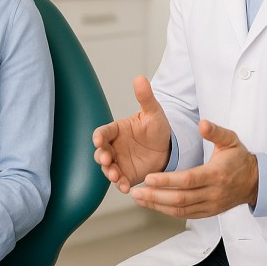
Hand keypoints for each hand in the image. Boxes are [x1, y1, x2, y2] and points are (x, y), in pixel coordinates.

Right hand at [92, 75, 172, 192]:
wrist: (168, 149)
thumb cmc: (157, 128)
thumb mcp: (154, 112)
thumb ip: (145, 98)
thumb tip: (140, 78)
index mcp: (117, 130)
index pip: (103, 132)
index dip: (99, 136)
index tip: (97, 140)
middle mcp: (114, 146)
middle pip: (101, 151)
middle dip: (101, 156)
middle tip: (106, 159)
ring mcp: (119, 161)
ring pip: (107, 168)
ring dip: (108, 172)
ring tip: (114, 176)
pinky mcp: (126, 175)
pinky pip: (119, 181)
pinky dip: (119, 184)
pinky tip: (124, 187)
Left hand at [130, 120, 257, 218]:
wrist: (255, 182)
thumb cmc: (240, 159)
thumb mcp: (231, 140)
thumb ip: (215, 131)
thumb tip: (202, 124)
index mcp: (216, 174)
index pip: (188, 180)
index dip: (167, 180)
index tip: (149, 178)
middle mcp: (213, 193)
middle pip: (181, 198)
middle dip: (155, 196)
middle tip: (136, 191)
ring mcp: (210, 205)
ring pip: (180, 210)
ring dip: (157, 205)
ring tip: (138, 198)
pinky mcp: (208, 213)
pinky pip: (185, 215)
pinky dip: (167, 211)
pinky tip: (152, 204)